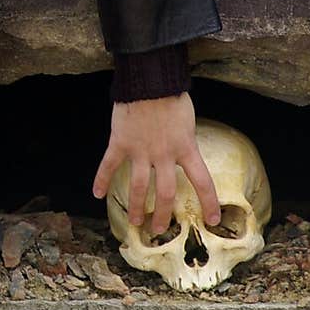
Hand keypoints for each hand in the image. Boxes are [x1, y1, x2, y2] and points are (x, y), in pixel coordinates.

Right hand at [92, 92, 220, 235]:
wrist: (149, 80)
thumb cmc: (171, 94)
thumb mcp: (188, 120)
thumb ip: (184, 138)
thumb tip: (183, 149)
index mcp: (186, 147)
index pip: (202, 182)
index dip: (209, 203)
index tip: (212, 220)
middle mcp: (164, 154)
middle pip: (164, 193)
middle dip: (162, 214)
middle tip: (160, 230)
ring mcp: (140, 150)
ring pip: (137, 187)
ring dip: (135, 207)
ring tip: (135, 223)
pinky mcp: (120, 142)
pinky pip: (109, 165)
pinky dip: (101, 179)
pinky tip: (97, 194)